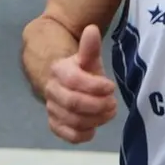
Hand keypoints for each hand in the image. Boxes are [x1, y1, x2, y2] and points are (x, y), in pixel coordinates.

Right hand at [45, 24, 117, 143]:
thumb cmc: (83, 71)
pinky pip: (69, 135)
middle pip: (73, 103)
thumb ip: (90, 47)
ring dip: (95, 119)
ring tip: (109, 112)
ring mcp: (52, 109)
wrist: (66, 84)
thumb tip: (92, 29)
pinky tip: (95, 127)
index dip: (95, 86)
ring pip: (72, 120)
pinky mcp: (55, 125)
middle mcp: (52, 90)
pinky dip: (84, 134)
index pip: (74, 80)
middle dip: (97, 105)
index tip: (111, 87)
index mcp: (59, 71)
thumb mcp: (89, 58)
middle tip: (113, 103)